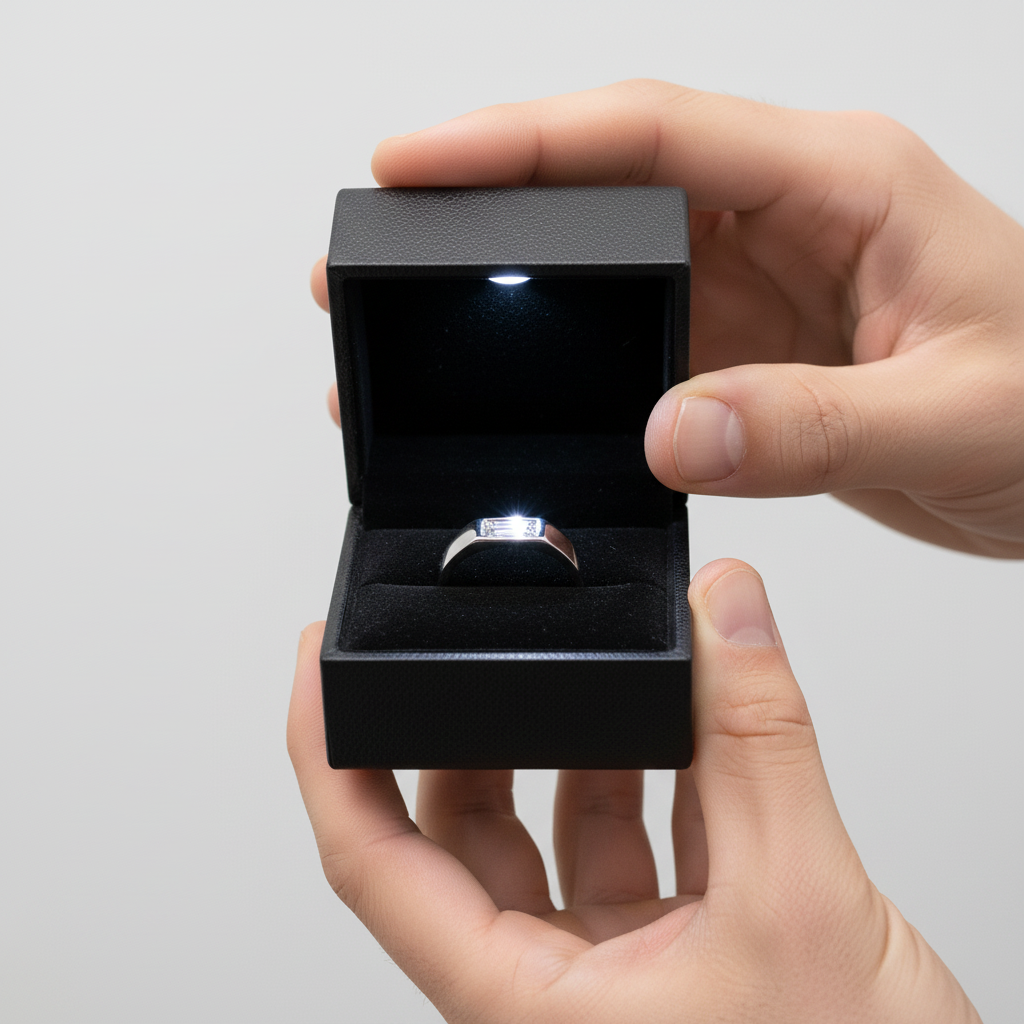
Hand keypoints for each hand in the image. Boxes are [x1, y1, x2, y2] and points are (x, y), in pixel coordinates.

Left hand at [288, 559, 979, 1022]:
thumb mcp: (803, 908)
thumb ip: (760, 742)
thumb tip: (728, 614)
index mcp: (528, 1007)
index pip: (374, 867)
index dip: (330, 758)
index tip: (318, 669)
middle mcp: (556, 994)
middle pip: (466, 837)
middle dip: (477, 729)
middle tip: (487, 645)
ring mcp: (621, 976)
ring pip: (562, 834)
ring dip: (587, 744)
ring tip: (611, 665)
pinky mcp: (684, 959)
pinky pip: (647, 844)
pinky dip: (667, 776)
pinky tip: (695, 722)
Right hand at [311, 80, 1023, 557]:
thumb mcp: (954, 412)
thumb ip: (808, 425)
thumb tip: (667, 431)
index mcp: (837, 183)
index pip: (652, 134)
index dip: (522, 141)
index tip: (413, 161)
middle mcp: (784, 221)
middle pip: (605, 189)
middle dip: (484, 209)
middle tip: (381, 247)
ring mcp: (759, 289)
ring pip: (611, 274)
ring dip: (520, 300)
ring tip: (426, 332)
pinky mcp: (751, 354)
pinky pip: (640, 350)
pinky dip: (577, 372)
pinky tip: (527, 398)